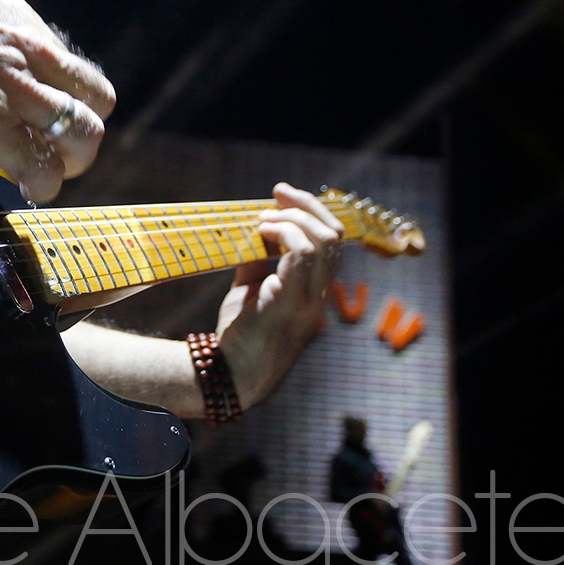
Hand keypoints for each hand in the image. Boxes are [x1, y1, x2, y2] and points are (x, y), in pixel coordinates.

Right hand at [0, 0, 115, 202]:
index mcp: (22, 28)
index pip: (76, 72)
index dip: (70, 102)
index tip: (45, 120)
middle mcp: (32, 58)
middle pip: (96, 104)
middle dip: (81, 136)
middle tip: (54, 154)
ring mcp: (16, 95)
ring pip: (83, 136)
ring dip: (70, 163)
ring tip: (43, 174)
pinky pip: (43, 168)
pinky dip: (42, 186)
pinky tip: (27, 190)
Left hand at [215, 183, 343, 408]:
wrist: (229, 372)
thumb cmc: (238, 334)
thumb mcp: (249, 288)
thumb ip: (257, 260)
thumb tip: (256, 231)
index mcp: (313, 290)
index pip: (331, 243)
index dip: (312, 213)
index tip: (283, 197)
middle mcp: (318, 295)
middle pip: (334, 235)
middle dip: (308, 206)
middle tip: (279, 192)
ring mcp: (309, 300)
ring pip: (324, 241)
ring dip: (294, 219)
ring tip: (265, 219)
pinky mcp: (290, 303)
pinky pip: (302, 255)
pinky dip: (284, 234)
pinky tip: (262, 233)